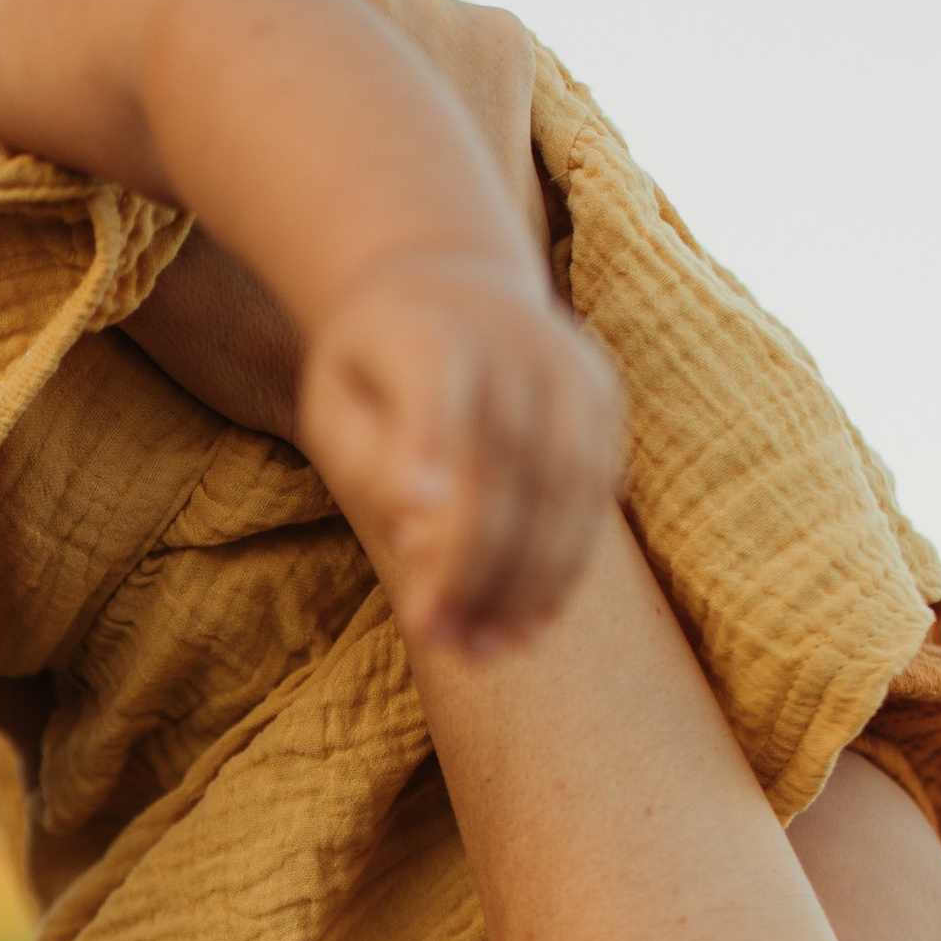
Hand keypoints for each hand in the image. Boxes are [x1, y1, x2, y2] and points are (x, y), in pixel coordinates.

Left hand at [299, 251, 621, 657]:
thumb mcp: (336, 405)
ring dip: (523, 581)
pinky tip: (524, 627)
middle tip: (433, 637)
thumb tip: (418, 531)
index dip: (428, 447)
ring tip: (480, 651)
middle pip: (505, 459)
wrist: (451, 288)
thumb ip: (370, 461)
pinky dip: (561, 569)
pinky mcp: (603, 403)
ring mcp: (571, 368)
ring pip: (563, 487)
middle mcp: (515, 337)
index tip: (407, 534)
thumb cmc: (371, 372)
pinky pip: (593, 498)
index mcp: (429, 325)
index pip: (436, 379)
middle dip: (470, 561)